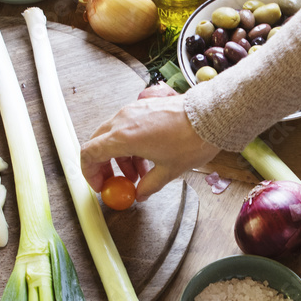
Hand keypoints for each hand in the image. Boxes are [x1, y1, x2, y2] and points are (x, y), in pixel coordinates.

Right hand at [80, 83, 220, 199]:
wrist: (211, 115)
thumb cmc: (191, 139)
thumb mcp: (169, 171)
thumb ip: (149, 185)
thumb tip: (140, 193)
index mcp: (123, 137)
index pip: (89, 153)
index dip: (90, 173)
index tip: (100, 185)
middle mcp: (122, 120)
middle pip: (98, 144)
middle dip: (104, 166)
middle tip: (115, 181)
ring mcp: (132, 110)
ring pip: (112, 136)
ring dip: (119, 157)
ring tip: (138, 173)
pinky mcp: (142, 107)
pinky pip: (125, 127)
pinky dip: (128, 144)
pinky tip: (146, 157)